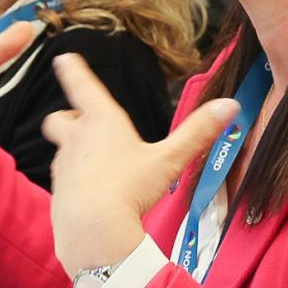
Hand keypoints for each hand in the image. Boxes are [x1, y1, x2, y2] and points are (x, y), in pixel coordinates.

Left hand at [43, 54, 239, 274]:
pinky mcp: (58, 191)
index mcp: (102, 122)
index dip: (73, 70)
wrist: (93, 229)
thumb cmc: (130, 189)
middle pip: (60, 118)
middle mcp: (77, 139)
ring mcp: (63, 166)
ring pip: (62, 150)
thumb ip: (197, 133)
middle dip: (69, 118)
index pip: (83, 86)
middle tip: (83, 123)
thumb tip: (230, 104)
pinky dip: (76, 181)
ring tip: (99, 165)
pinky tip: (94, 196)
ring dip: (75, 152)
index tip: (64, 58)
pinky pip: (65, 180)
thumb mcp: (169, 160)